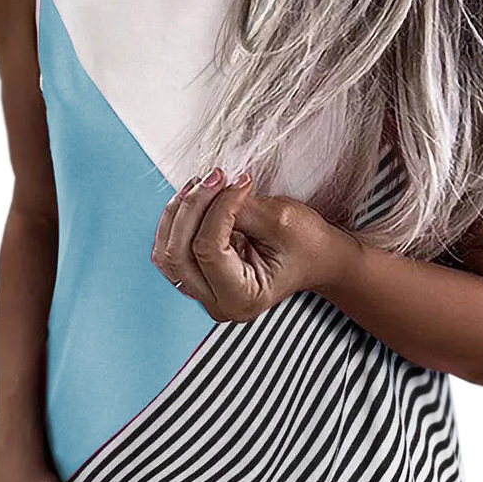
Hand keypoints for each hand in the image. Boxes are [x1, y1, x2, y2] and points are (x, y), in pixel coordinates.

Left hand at [151, 166, 345, 321]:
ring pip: (166, 253)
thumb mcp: (280, 220)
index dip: (217, 209)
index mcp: (242, 298)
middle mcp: (217, 304)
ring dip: (179, 213)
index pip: (208, 251)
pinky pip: (168, 250)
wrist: (317, 257)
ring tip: (203, 184)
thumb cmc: (307, 245)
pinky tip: (193, 200)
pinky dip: (175, 222)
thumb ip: (238, 209)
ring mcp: (202, 294)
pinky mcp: (195, 278)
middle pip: (178, 254)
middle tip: (216, 177)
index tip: (239, 182)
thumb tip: (210, 189)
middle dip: (193, 207)